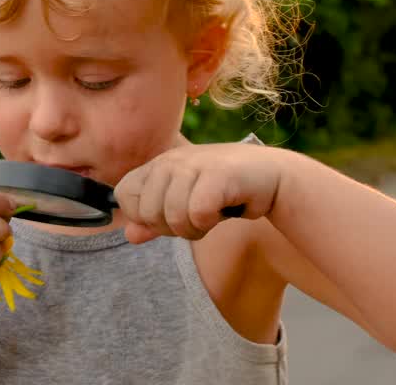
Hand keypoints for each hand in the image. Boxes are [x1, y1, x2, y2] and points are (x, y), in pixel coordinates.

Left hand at [114, 142, 283, 243]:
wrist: (271, 177)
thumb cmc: (224, 192)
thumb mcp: (184, 205)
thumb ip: (155, 220)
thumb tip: (130, 235)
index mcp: (158, 165)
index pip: (124, 194)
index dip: (143, 215)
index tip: (170, 214)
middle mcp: (171, 160)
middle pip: (147, 212)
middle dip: (172, 228)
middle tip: (197, 215)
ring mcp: (194, 165)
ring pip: (173, 217)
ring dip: (195, 229)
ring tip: (211, 213)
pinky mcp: (217, 174)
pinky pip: (197, 215)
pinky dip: (210, 222)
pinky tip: (223, 210)